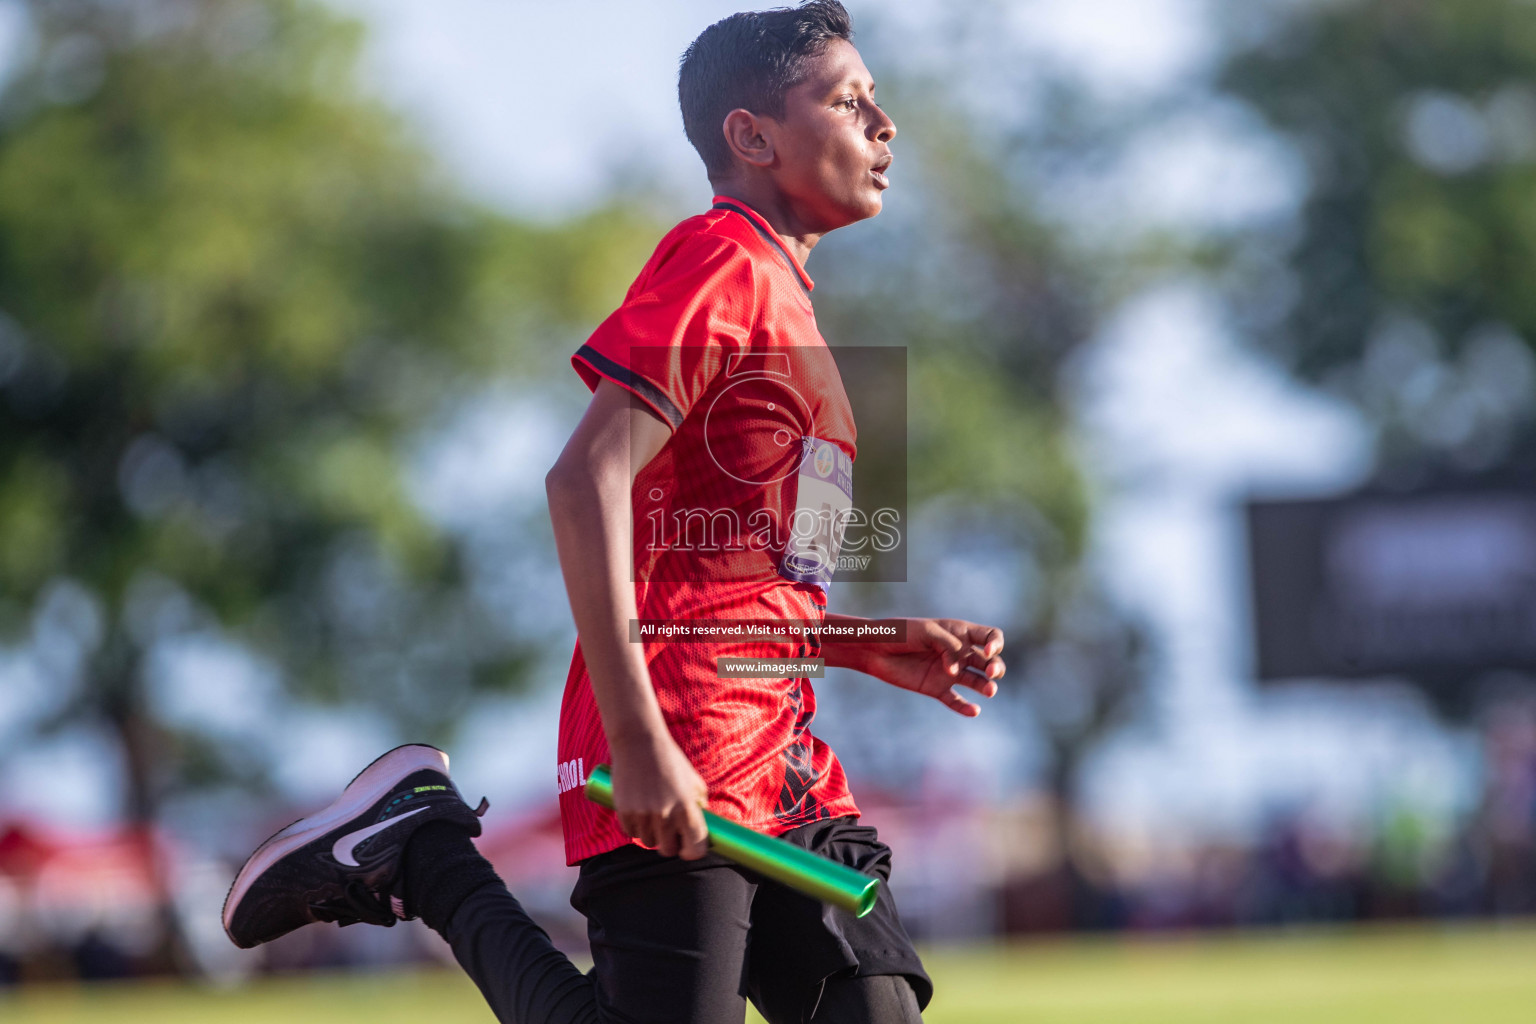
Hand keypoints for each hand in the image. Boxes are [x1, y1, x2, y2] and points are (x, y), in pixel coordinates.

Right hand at [608, 732, 709, 859]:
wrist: (639, 742)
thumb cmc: (669, 760)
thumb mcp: (693, 780)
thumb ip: (699, 803)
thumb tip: (704, 824)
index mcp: (687, 808)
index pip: (695, 847)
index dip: (693, 851)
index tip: (689, 847)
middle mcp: (665, 815)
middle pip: (669, 850)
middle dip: (671, 844)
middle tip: (669, 832)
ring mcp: (643, 815)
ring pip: (648, 842)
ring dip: (651, 834)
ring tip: (652, 815)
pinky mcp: (624, 813)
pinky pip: (631, 833)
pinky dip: (635, 827)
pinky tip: (638, 812)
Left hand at [858, 618, 1004, 716]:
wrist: (876, 649)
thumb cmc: (902, 633)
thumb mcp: (928, 632)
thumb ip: (948, 647)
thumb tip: (956, 671)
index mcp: (960, 633)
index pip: (990, 636)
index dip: (996, 643)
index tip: (988, 650)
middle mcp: (959, 653)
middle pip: (990, 662)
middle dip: (996, 667)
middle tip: (991, 672)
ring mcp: (949, 672)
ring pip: (978, 682)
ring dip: (987, 686)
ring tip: (989, 691)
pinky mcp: (937, 689)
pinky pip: (956, 701)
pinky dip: (966, 708)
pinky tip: (974, 711)